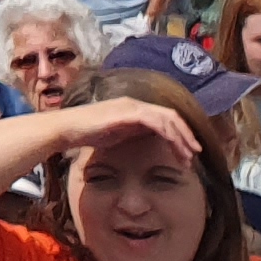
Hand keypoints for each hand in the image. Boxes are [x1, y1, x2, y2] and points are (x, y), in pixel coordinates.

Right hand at [63, 94, 198, 166]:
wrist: (66, 129)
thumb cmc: (86, 133)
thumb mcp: (116, 134)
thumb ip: (132, 133)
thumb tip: (149, 139)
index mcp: (134, 108)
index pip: (165, 117)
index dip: (181, 132)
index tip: (189, 151)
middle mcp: (135, 104)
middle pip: (171, 116)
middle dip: (187, 135)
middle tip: (195, 154)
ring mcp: (130, 107)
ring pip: (166, 119)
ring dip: (180, 138)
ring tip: (187, 156)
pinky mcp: (125, 113)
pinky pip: (154, 121)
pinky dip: (168, 133)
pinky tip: (173, 146)